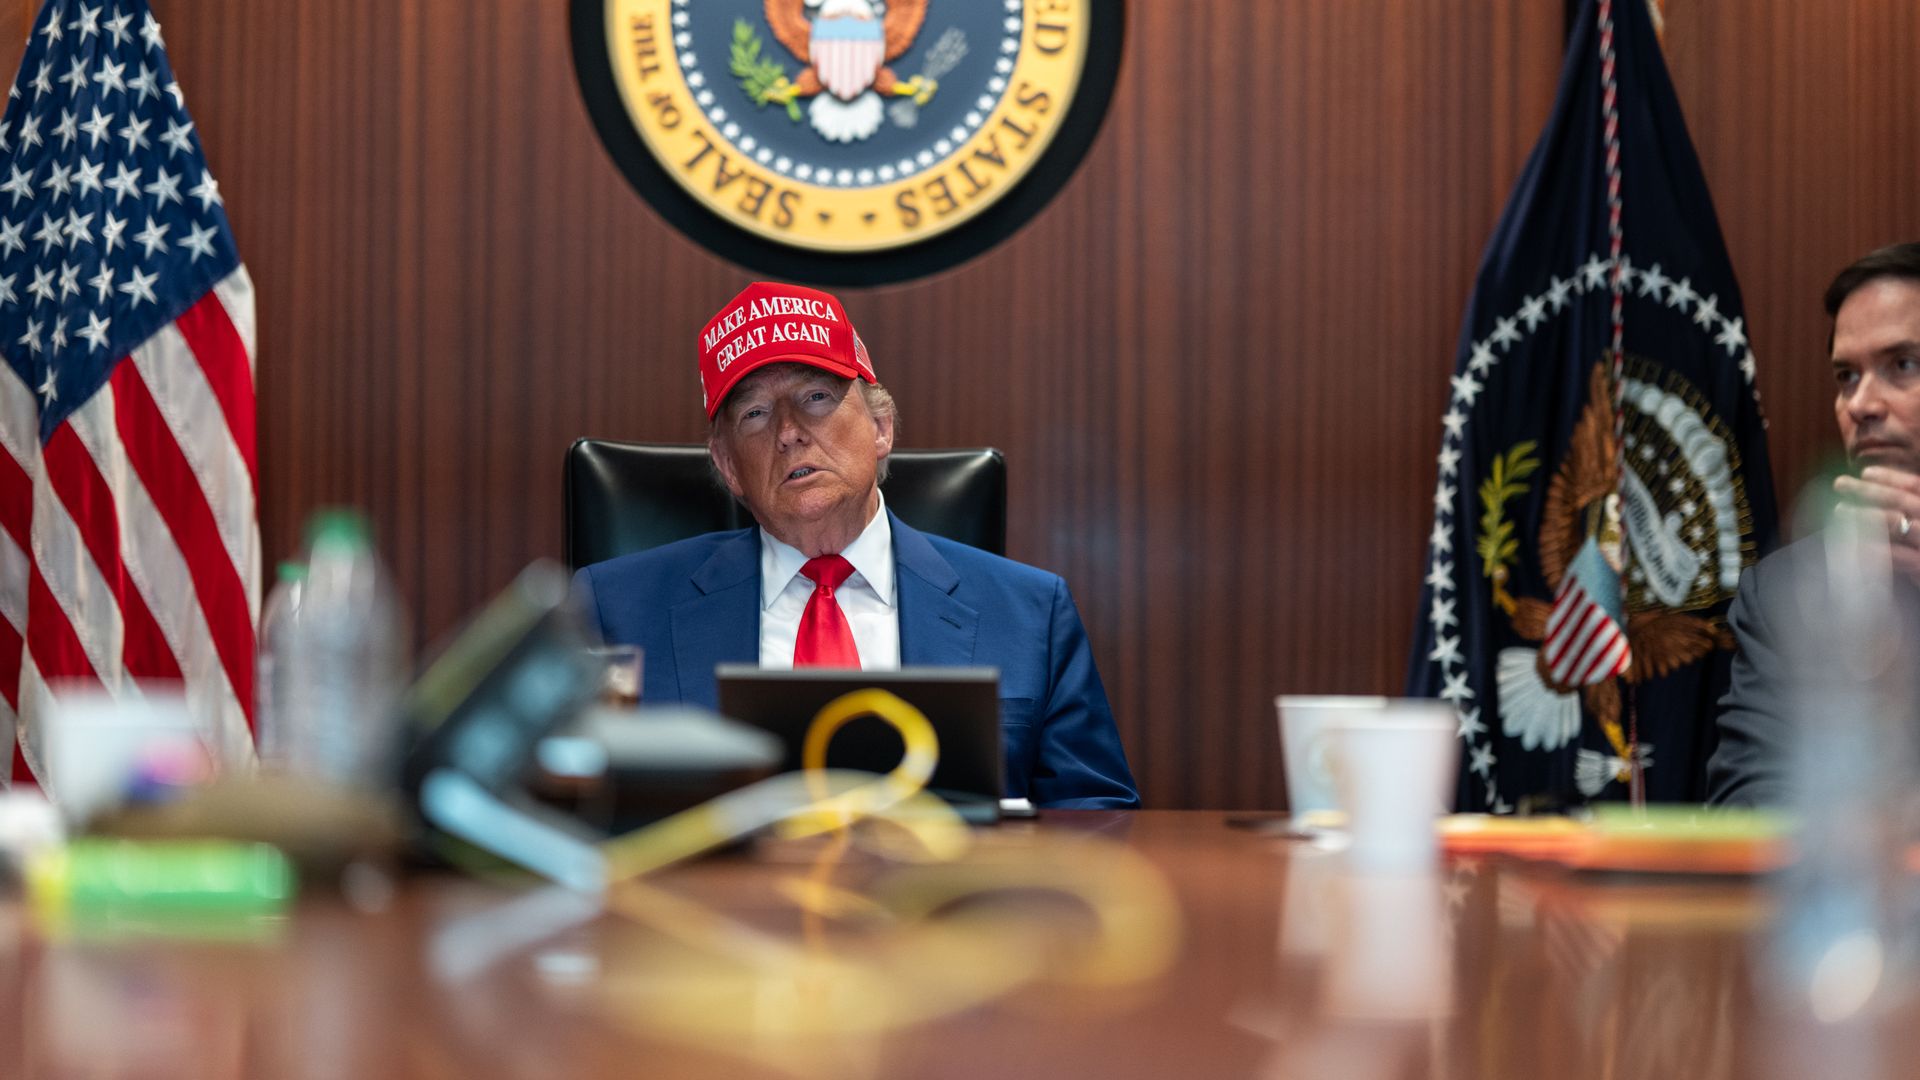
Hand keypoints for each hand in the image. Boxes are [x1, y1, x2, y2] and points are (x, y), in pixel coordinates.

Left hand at [1834, 466, 1919, 582]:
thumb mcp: (1916, 535)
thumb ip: (1907, 515)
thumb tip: (1875, 498)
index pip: (1917, 486)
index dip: (1892, 477)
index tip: (1866, 472)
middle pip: (1901, 500)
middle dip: (1868, 490)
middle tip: (1839, 483)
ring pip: (1895, 523)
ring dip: (1864, 514)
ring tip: (1838, 509)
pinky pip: (1896, 555)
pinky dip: (1872, 546)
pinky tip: (1851, 543)